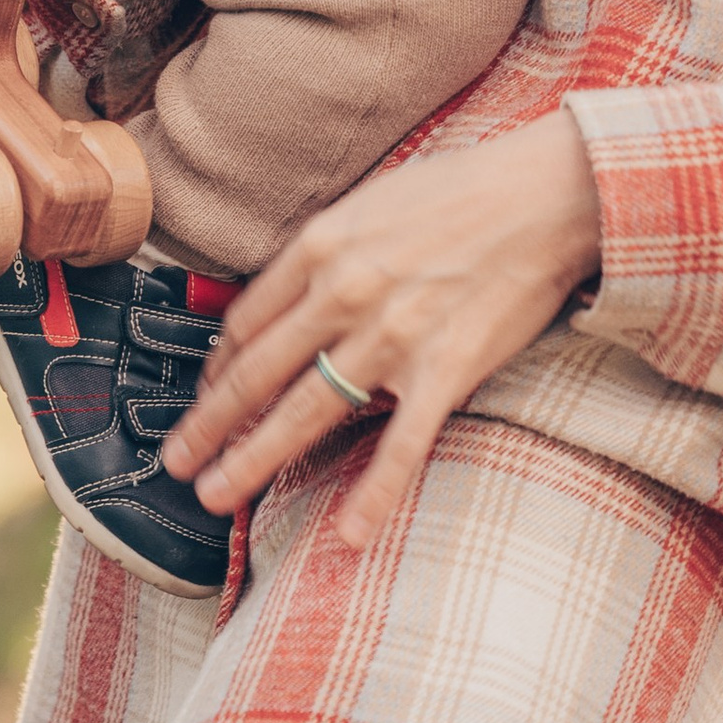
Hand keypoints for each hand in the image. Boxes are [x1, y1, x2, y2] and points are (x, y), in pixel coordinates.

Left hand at [162, 114, 603, 550]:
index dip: (218, 369)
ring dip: (253, 461)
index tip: (205, 395)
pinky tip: (350, 534)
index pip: (248, 323)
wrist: (545, 195)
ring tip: (217, 495)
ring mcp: (391, 338)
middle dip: (209, 426)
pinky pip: (401, 446)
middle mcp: (344, 293)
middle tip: (176, 463)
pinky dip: (375, 495)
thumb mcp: (371, 200)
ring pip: (306, 414)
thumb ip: (324, 249)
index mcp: (321, 246)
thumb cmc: (462, 188)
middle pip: (257, 375)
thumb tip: (284, 293)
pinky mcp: (443, 372)